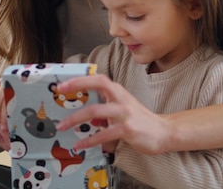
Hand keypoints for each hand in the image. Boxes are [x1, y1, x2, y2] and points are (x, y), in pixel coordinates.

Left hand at [56, 74, 170, 154]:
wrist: (163, 131)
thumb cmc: (140, 120)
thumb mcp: (122, 107)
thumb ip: (105, 105)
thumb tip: (82, 112)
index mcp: (119, 92)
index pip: (98, 78)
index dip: (81, 79)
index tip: (64, 84)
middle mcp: (122, 99)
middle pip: (98, 86)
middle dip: (76, 89)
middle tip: (59, 95)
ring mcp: (125, 113)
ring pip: (96, 111)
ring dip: (75, 119)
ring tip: (63, 126)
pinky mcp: (128, 129)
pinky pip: (104, 134)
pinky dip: (90, 140)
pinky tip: (80, 144)